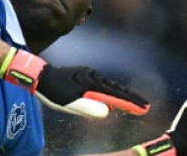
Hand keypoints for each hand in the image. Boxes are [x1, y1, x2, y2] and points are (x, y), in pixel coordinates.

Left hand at [0, 49, 149, 118]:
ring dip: (121, 95)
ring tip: (133, 103)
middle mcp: (94, 77)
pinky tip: (112, 97)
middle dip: (131, 99)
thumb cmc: (55, 91)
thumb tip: (109, 111)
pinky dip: (111, 91)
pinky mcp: (84, 75)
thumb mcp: (71, 104)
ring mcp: (89, 75)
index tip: (144, 108)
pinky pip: (102, 85)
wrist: (41, 76)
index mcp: (93, 84)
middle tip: (145, 106)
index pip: (117, 96)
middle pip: (117, 89)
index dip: (131, 104)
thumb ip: (90, 109)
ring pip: (109, 87)